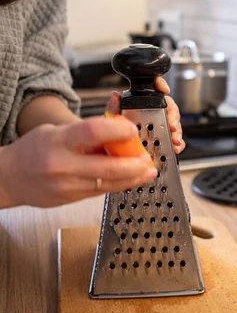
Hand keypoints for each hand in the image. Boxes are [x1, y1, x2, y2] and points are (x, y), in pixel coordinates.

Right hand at [0, 117, 157, 207]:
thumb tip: (118, 113)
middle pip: (108, 166)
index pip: (93, 131)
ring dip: (133, 178)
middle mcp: (62, 165)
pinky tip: (130, 179)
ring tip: (147, 171)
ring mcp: (67, 186)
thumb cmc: (34, 149)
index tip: (132, 129)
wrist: (10, 178)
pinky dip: (119, 185)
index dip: (118, 129)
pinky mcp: (72, 199)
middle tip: (148, 158)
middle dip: (134, 164)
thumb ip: (87, 127)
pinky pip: (101, 192)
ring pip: (109, 184)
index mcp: (58, 141)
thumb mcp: (57, 130)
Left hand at [106, 77, 184, 154]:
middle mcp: (152, 115)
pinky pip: (175, 141)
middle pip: (169, 109)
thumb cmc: (112, 137)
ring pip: (174, 125)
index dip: (160, 85)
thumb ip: (113, 108)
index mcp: (141, 106)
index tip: (164, 90)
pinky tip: (175, 148)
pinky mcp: (163, 142)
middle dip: (173, 116)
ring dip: (177, 132)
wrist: (112, 155)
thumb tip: (116, 95)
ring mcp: (158, 128)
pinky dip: (178, 144)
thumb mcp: (111, 122)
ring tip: (174, 140)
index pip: (153, 91)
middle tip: (172, 125)